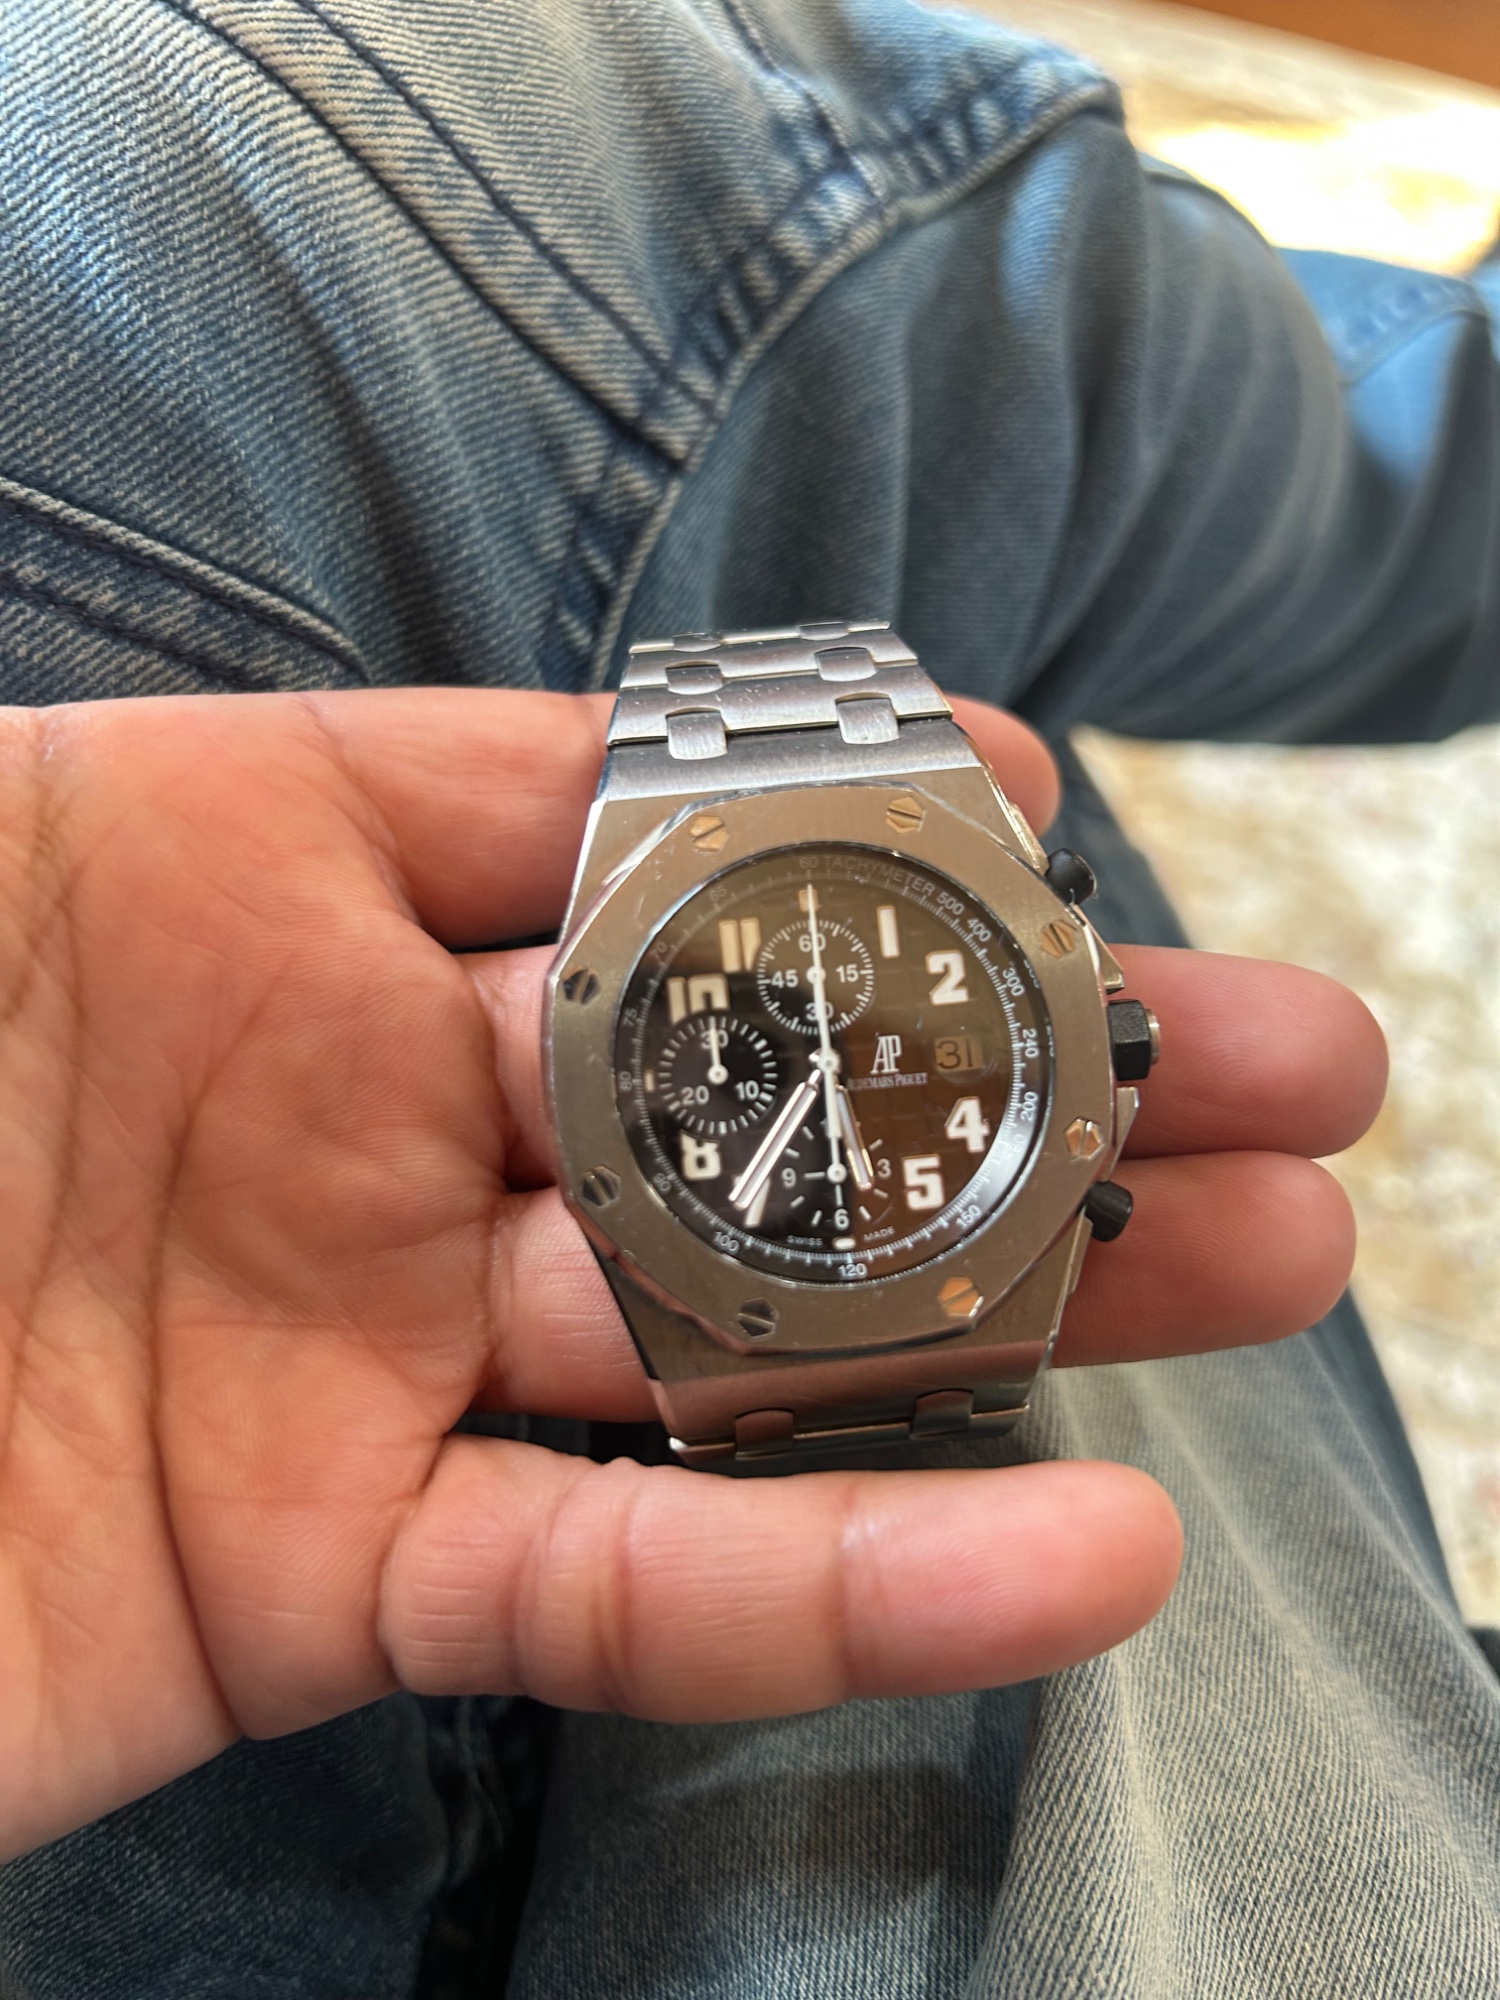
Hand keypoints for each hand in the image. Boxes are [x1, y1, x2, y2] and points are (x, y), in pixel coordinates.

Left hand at [0, 689, 1383, 1859]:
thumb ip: (166, 768)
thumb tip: (521, 711)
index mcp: (238, 871)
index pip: (603, 816)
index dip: (831, 803)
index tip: (1041, 812)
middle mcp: (331, 1100)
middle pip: (734, 1067)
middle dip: (1016, 1060)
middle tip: (1281, 1061)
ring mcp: (342, 1350)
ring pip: (736, 1324)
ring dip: (1018, 1308)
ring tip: (1276, 1265)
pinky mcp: (314, 1584)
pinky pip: (622, 1584)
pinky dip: (844, 1577)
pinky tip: (1077, 1552)